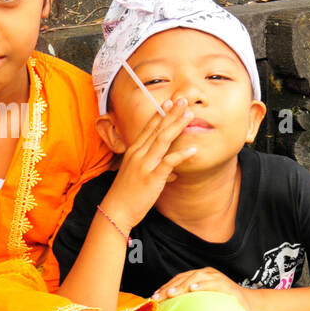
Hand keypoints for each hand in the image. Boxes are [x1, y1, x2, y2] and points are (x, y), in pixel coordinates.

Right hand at [102, 98, 199, 229]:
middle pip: (157, 129)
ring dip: (177, 126)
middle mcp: (138, 155)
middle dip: (171, 114)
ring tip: (189, 115)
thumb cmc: (126, 194)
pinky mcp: (151, 178)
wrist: (115, 210)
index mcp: (134, 152)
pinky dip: (181, 155)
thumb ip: (154, 171)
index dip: (160, 114)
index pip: (148, 128)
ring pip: (162, 140)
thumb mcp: (137, 176)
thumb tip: (172, 174)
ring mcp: (144, 165)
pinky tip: (193, 150)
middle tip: (183, 100)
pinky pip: (168, 163)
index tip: (169, 102)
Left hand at [152, 267, 255, 310]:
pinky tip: (193, 288)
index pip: (178, 280)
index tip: (153, 297)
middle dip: (169, 287)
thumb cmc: (226, 307)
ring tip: (170, 293)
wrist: (252, 307)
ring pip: (196, 277)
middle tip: (157, 297)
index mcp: (200, 277)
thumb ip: (191, 304)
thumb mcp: (205, 304)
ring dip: (182, 285)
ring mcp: (217, 278)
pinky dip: (202, 284)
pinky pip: (213, 283)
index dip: (165, 287)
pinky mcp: (227, 285)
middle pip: (183, 277)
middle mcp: (207, 274)